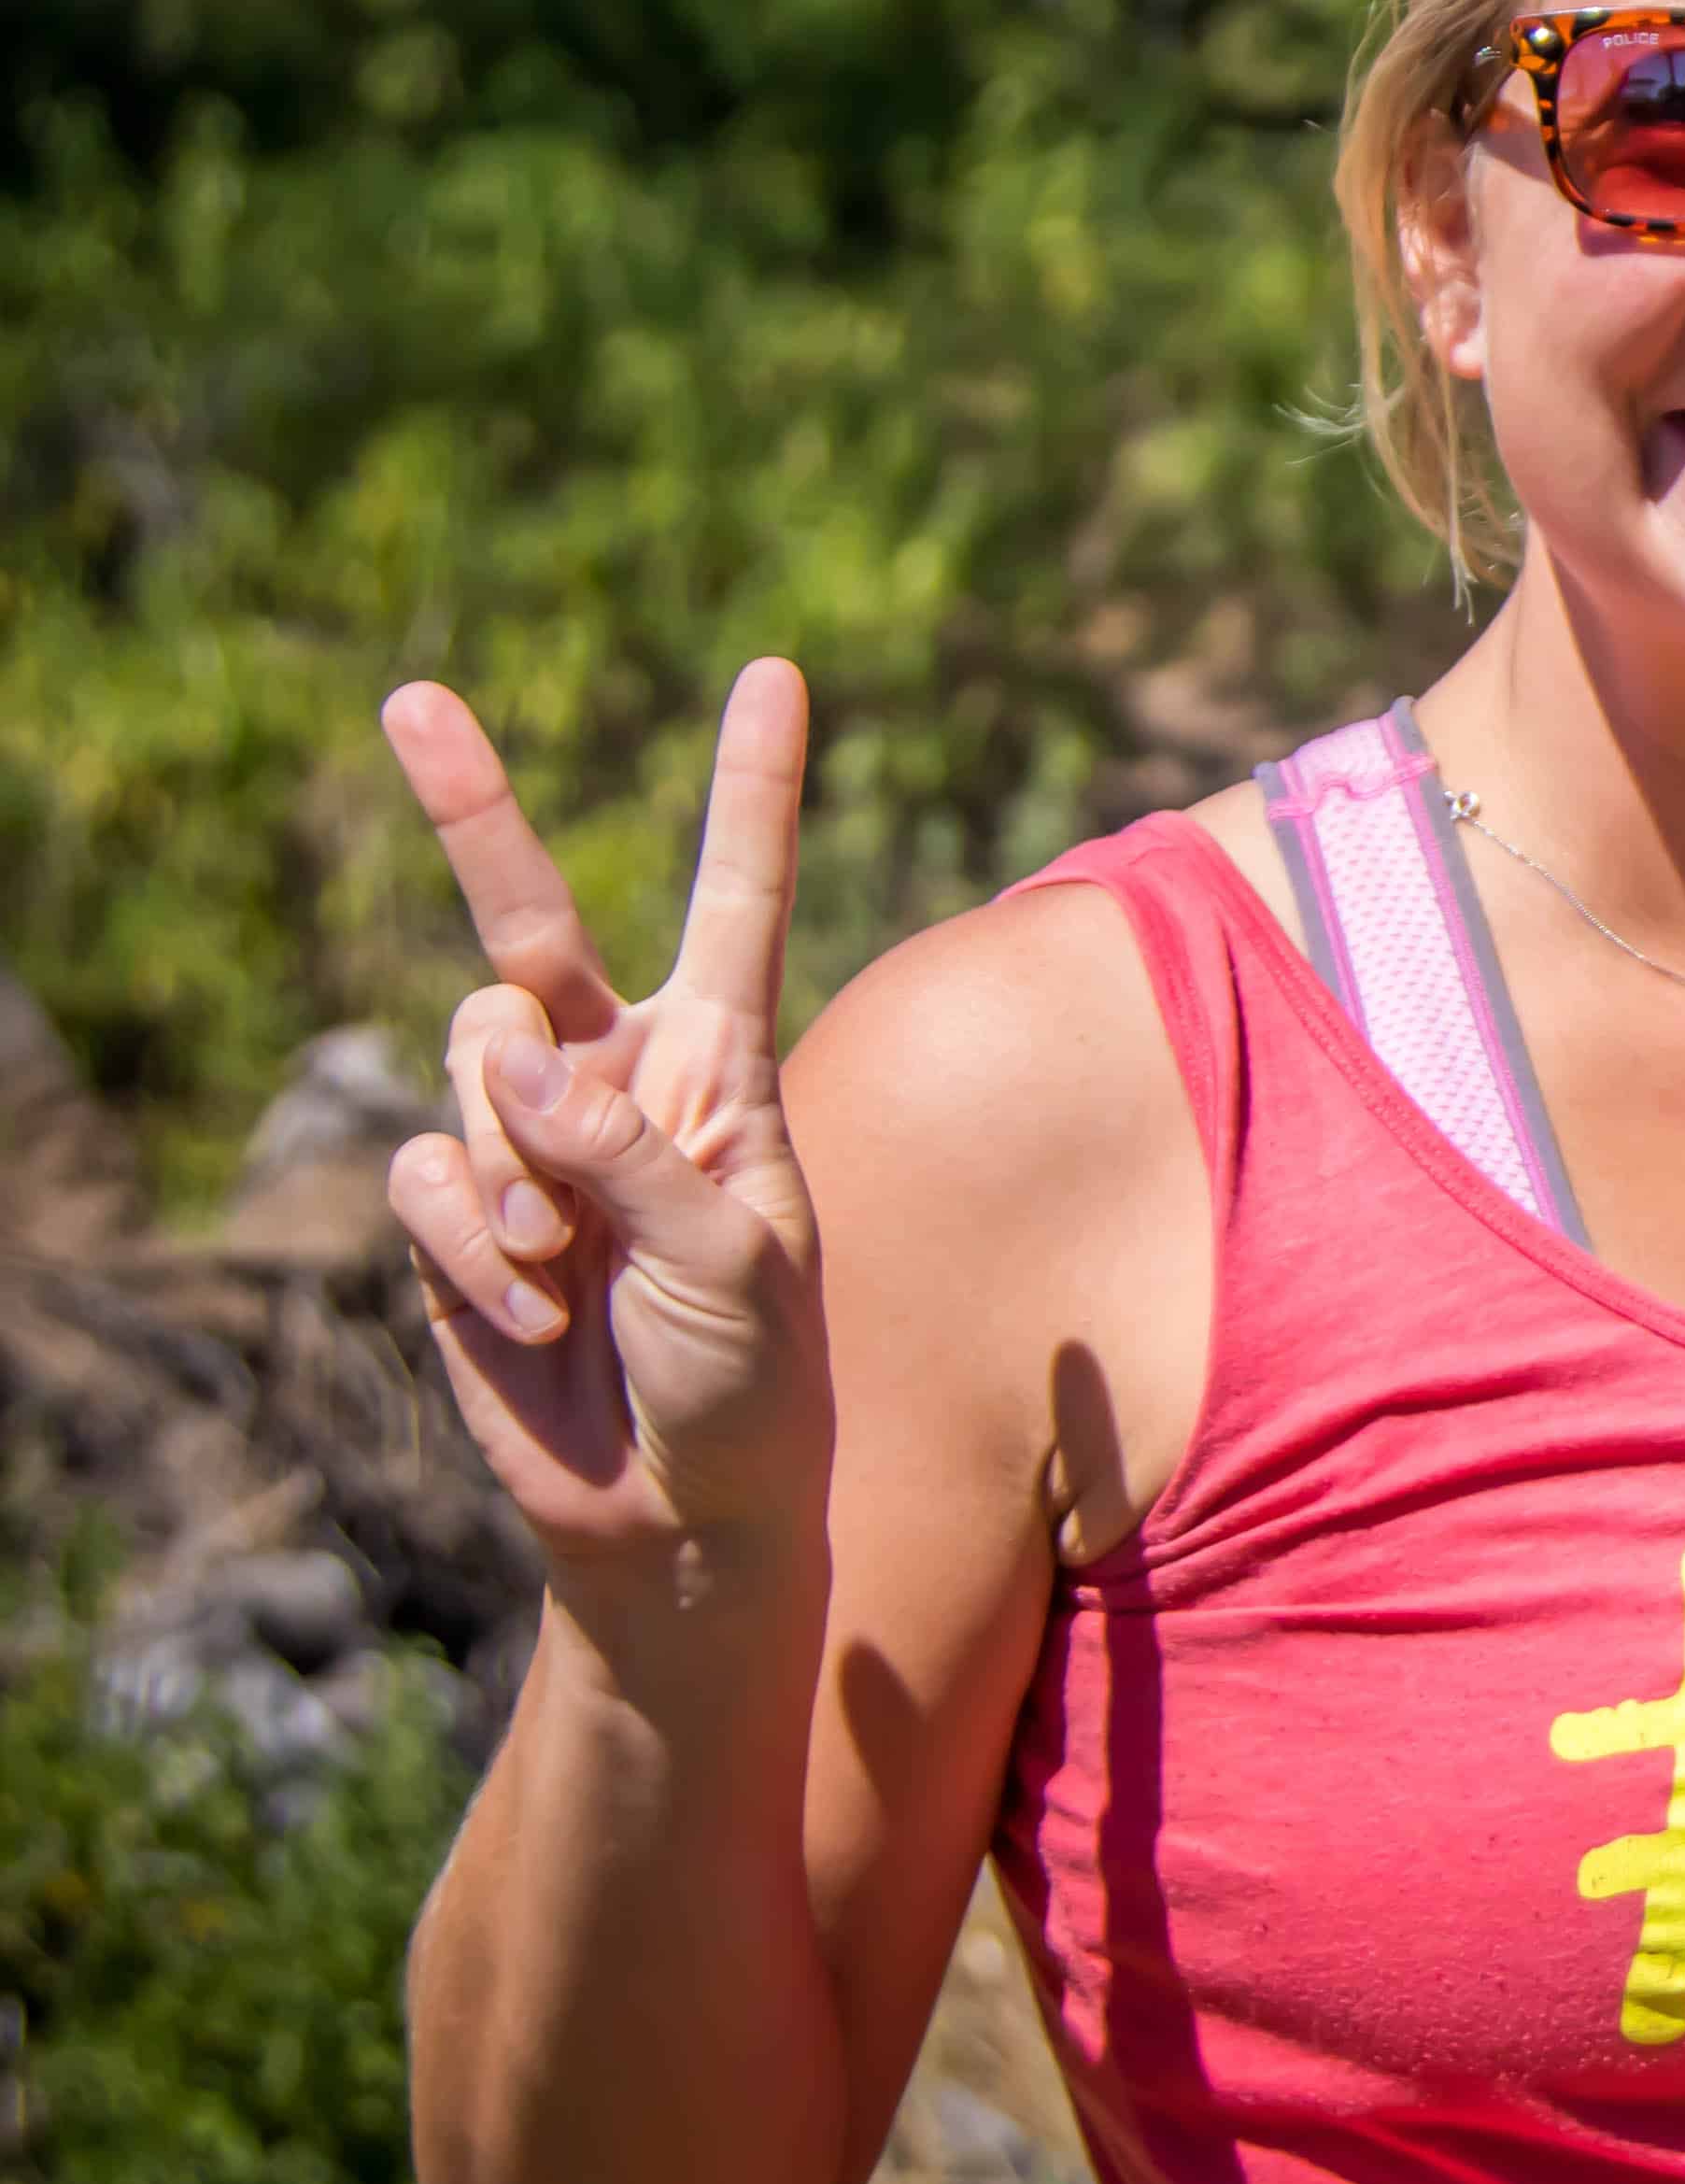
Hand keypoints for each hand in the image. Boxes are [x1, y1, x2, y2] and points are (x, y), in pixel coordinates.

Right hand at [377, 662, 835, 1594]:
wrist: (672, 1511)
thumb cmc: (746, 1383)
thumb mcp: (730, 1261)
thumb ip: (631, 1153)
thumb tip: (514, 1057)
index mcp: (723, 1064)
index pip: (738, 899)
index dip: (750, 790)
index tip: (775, 671)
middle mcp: (617, 1076)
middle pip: (528, 921)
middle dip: (470, 806)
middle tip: (410, 693)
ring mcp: (524, 1140)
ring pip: (465, 1068)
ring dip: (518, 1178)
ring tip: (582, 1274)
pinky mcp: (452, 1212)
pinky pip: (424, 1177)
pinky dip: (475, 1248)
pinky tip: (528, 1310)